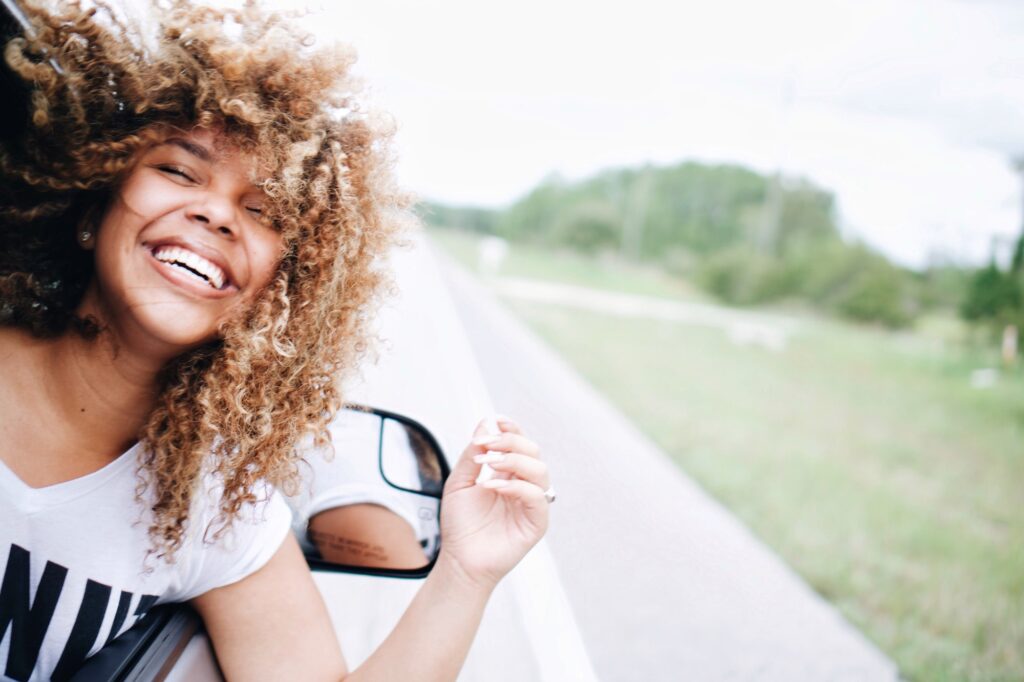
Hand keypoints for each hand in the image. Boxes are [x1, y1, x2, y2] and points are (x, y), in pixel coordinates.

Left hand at [438, 417, 550, 589]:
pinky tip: (492, 487)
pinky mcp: (536, 522)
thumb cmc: (460, 525)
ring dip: (513, 460)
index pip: (519, 445)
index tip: (497, 421)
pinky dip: (516, 486)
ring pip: (539, 470)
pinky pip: (536, 496)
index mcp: (508, 475)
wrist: (459, 559)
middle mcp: (523, 487)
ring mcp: (532, 504)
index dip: (512, 430)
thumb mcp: (459, 482)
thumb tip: (485, 424)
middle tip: (486, 445)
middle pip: (533, 452)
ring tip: (487, 464)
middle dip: (510, 442)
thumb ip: (472, 454)